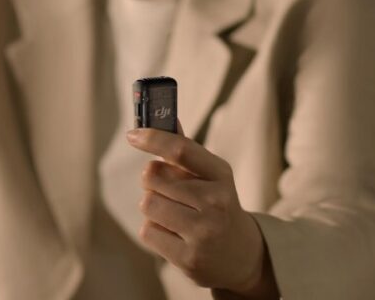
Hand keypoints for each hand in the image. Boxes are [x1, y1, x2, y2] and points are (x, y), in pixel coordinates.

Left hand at [126, 123, 276, 296]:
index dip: (153, 138)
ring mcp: (203, 232)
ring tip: (172, 214)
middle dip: (152, 181)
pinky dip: (154, 231)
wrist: (242, 255)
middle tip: (166, 189)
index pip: (181, 149)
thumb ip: (185, 150)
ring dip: (152, 207)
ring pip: (147, 204)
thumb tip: (163, 117)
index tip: (132, 134)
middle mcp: (216, 201)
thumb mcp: (211, 175)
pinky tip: (174, 234)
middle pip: (153, 176)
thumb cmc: (217, 205)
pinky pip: (147, 232)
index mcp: (221, 174)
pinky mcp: (189, 258)